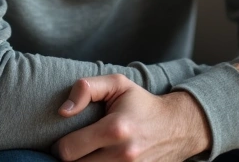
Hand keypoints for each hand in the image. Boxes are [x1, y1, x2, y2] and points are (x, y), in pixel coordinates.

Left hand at [52, 74, 210, 160]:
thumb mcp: (117, 84)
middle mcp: (123, 154)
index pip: (68, 150)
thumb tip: (64, 111)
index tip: (65, 140)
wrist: (178, 127)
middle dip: (71, 159)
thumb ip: (86, 88)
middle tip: (76, 149)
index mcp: (115, 128)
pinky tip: (100, 160)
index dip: (60, 146)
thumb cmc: (142, 104)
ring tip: (88, 154)